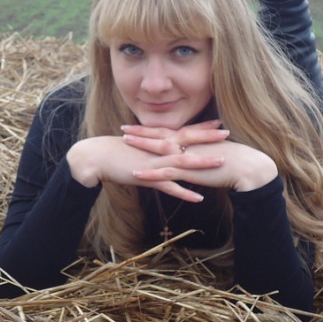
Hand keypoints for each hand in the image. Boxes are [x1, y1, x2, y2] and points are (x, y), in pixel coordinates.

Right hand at [66, 136, 224, 201]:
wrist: (94, 157)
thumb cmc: (113, 153)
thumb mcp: (137, 149)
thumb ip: (151, 151)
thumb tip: (160, 152)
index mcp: (157, 141)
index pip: (183, 132)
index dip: (201, 128)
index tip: (218, 123)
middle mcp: (158, 149)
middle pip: (188, 142)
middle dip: (208, 137)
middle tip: (228, 132)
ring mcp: (155, 163)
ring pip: (183, 162)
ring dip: (203, 163)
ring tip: (222, 163)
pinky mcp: (148, 177)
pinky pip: (169, 186)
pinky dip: (184, 192)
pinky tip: (199, 198)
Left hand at [121, 122, 277, 192]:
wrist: (247, 166)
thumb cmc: (235, 161)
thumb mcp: (214, 153)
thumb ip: (202, 152)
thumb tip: (196, 155)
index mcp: (194, 139)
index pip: (169, 131)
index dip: (152, 129)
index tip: (139, 125)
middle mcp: (188, 144)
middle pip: (160, 136)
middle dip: (141, 132)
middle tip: (123, 128)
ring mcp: (188, 156)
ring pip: (159, 150)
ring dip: (141, 147)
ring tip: (124, 143)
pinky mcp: (190, 171)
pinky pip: (166, 172)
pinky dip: (150, 172)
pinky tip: (137, 174)